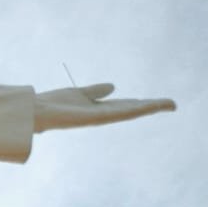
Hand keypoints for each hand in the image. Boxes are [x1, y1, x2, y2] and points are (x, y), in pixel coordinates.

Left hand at [33, 82, 175, 131]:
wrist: (35, 112)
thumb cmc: (53, 105)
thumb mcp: (79, 93)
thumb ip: (95, 91)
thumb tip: (113, 87)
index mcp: (98, 109)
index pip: (125, 105)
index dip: (143, 103)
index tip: (160, 102)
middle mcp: (102, 115)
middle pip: (132, 109)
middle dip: (152, 107)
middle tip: (172, 104)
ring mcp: (100, 118)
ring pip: (130, 112)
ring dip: (150, 108)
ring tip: (170, 104)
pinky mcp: (95, 119)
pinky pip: (118, 113)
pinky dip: (135, 109)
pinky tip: (149, 104)